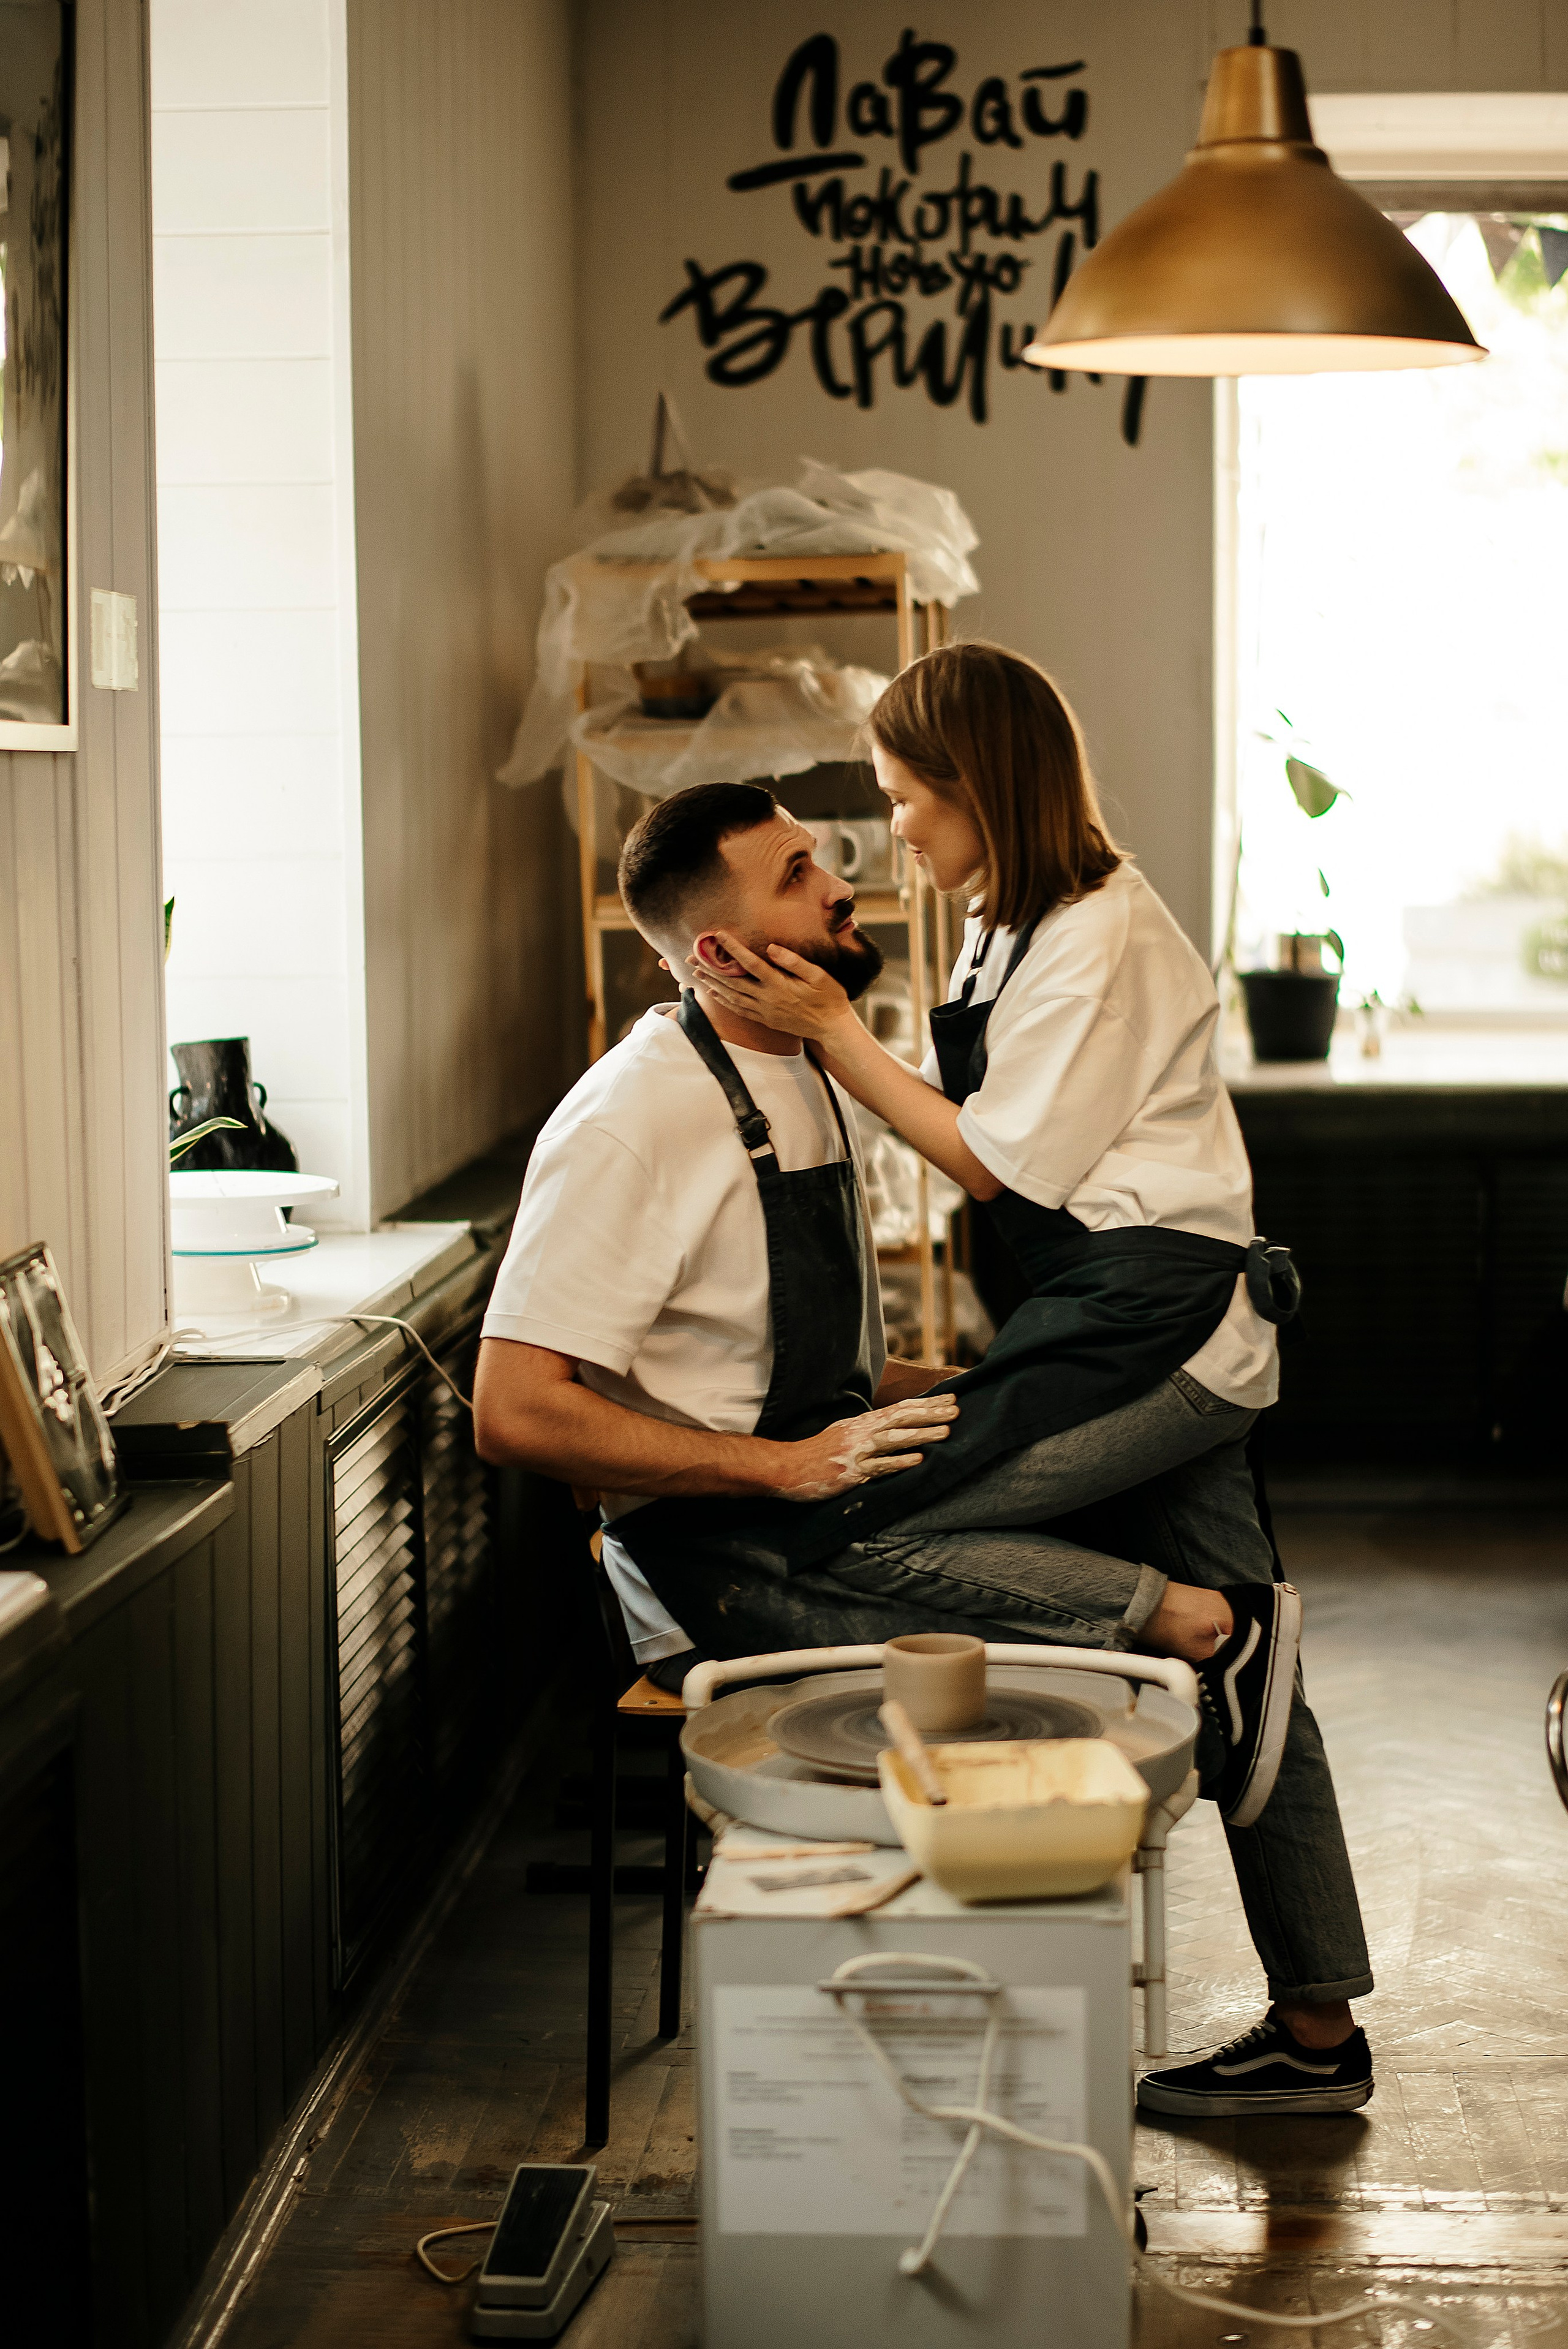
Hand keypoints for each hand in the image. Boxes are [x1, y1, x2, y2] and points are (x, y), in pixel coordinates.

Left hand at [687, 931, 855, 1042]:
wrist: (832, 1028)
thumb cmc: (829, 997)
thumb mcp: (819, 975)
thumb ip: (794, 961)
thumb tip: (770, 948)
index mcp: (780, 985)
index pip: (750, 963)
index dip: (733, 948)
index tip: (718, 935)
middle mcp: (768, 999)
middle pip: (733, 981)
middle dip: (711, 967)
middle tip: (692, 956)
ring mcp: (765, 1012)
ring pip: (732, 997)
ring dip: (713, 984)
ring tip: (697, 973)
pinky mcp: (765, 1020)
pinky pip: (739, 1010)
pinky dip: (724, 1001)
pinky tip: (715, 994)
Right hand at [768, 1394, 958, 1501]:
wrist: (787, 1466)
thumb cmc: (817, 1452)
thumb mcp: (845, 1433)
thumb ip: (868, 1429)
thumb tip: (894, 1425)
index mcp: (862, 1422)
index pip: (900, 1408)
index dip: (926, 1403)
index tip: (950, 1398)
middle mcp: (862, 1432)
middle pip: (902, 1418)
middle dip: (931, 1413)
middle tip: (957, 1409)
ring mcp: (857, 1451)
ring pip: (895, 1439)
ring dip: (922, 1435)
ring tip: (946, 1432)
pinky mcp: (851, 1471)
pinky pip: (879, 1466)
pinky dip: (899, 1463)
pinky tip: (918, 1461)